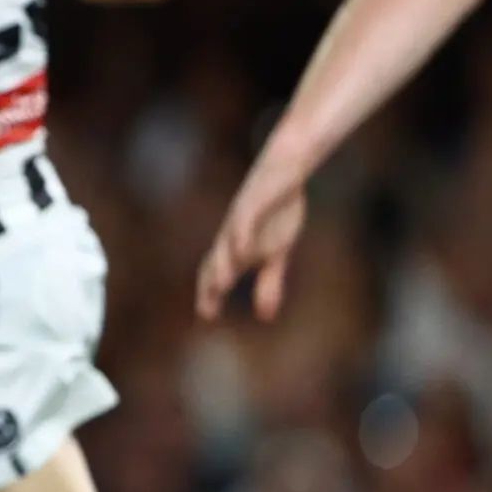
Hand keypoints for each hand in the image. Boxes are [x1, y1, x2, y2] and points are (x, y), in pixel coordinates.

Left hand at [195, 176, 306, 322]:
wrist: (285, 172)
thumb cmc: (277, 214)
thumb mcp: (277, 254)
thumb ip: (269, 283)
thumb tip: (264, 316)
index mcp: (234, 250)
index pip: (214, 275)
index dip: (208, 295)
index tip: (207, 318)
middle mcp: (230, 236)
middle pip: (213, 262)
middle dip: (208, 286)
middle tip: (206, 310)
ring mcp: (238, 218)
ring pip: (224, 243)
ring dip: (221, 264)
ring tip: (220, 285)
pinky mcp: (252, 201)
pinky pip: (243, 219)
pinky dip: (240, 235)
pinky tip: (241, 249)